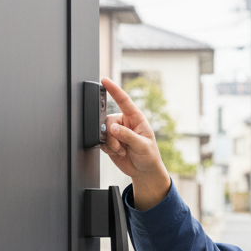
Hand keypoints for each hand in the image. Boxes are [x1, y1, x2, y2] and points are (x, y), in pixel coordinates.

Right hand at [99, 76, 171, 209]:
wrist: (144, 170)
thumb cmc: (148, 156)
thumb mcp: (142, 145)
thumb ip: (128, 136)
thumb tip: (113, 128)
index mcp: (136, 118)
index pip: (124, 101)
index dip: (114, 90)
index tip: (105, 80)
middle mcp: (124, 122)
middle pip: (108, 120)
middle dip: (112, 136)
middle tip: (121, 146)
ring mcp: (116, 132)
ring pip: (103, 132)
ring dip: (111, 144)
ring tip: (122, 150)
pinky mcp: (109, 141)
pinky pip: (101, 141)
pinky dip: (108, 149)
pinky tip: (118, 152)